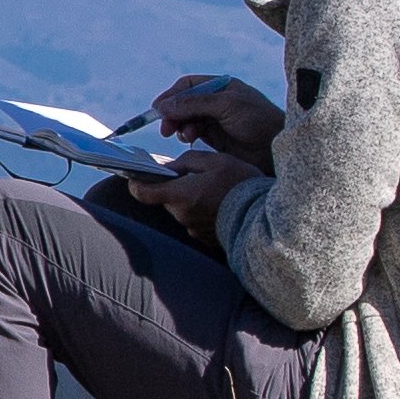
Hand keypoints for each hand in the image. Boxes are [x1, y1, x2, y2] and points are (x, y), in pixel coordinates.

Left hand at [122, 147, 264, 235]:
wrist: (264, 216)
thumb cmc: (239, 184)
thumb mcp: (215, 161)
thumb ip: (187, 161)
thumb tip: (172, 167)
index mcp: (180, 195)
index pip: (143, 193)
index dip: (136, 183)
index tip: (135, 177)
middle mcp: (182, 215)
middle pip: (166, 199)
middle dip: (174, 187)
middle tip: (194, 176)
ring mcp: (193, 228)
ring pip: (182, 209)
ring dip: (190, 199)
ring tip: (213, 189)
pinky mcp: (205, 237)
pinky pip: (196, 220)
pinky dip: (202, 211)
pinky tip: (219, 203)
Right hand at [151, 73, 282, 159]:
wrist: (278, 148)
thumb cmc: (258, 120)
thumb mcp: (226, 105)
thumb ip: (194, 103)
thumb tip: (163, 106)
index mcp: (221, 86)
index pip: (188, 85)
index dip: (172, 95)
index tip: (158, 109)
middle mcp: (216, 101)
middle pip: (184, 103)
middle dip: (173, 113)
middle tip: (166, 128)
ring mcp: (215, 120)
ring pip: (187, 120)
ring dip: (181, 126)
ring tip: (184, 134)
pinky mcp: (216, 139)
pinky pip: (194, 134)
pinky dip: (188, 135)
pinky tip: (190, 140)